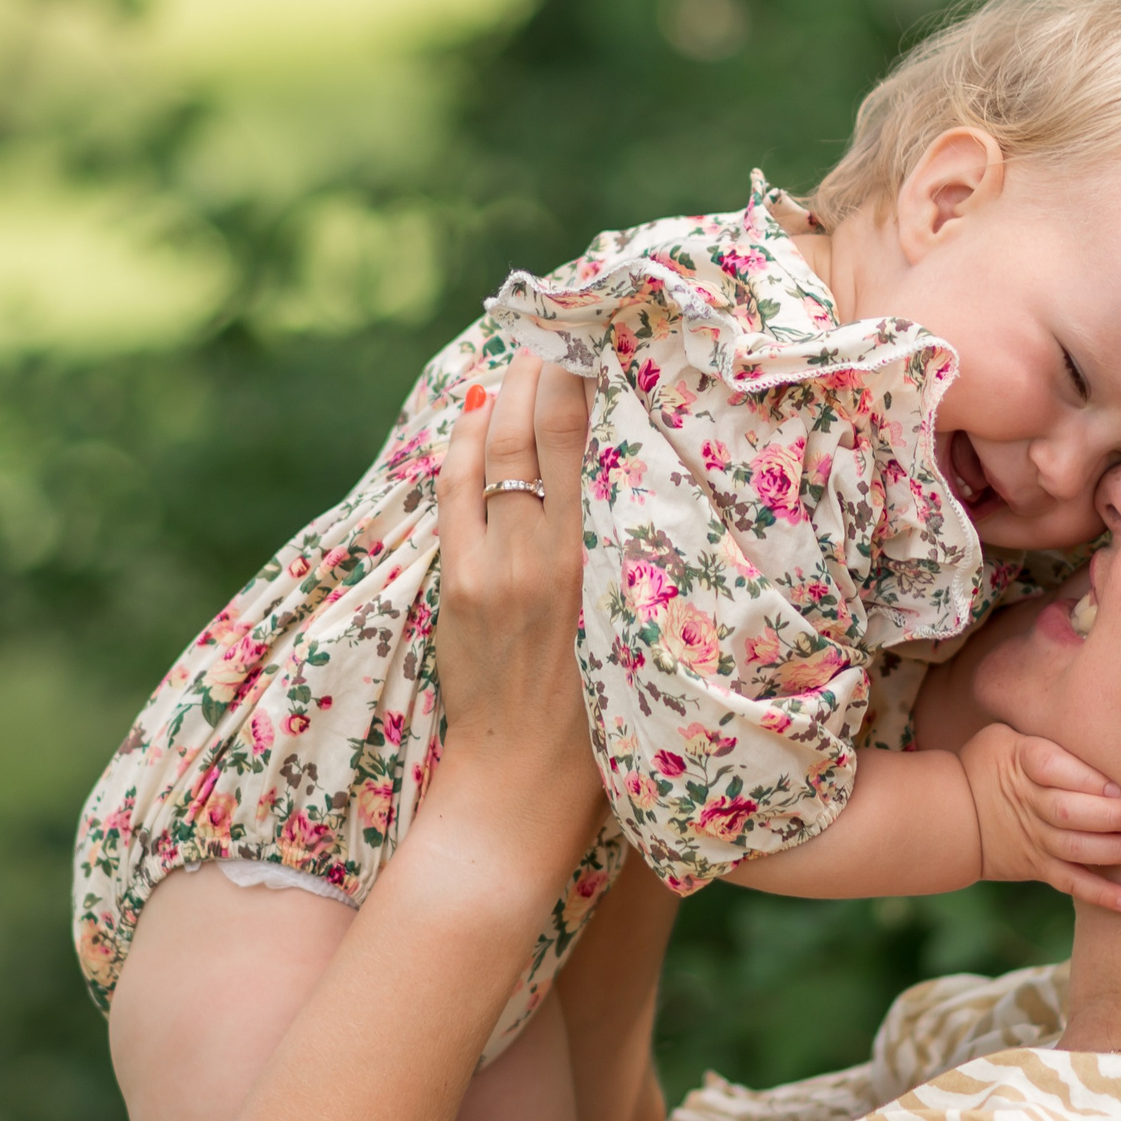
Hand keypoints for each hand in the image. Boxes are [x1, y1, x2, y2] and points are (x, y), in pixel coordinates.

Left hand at [426, 352, 605, 875]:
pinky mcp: (460, 583)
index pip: (608, 451)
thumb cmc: (608, 729)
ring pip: (502, 451)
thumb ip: (654, 568)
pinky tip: (475, 408)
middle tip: (571, 328)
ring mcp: (503, 566)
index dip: (606, 387)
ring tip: (528, 353)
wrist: (525, 791)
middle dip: (557, 372)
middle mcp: (561, 555)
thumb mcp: (652, 638)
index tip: (618, 343)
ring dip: (510, 393)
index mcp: (618, 566)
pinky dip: (463, 441)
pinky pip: (456, 489)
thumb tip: (664, 500)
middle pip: (552, 434)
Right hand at [960, 723, 1120, 912]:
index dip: (1085, 778)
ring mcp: (1034, 838)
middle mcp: (1028, 802)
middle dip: (1109, 816)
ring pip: (1074, 849)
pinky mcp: (1038, 867)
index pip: (1051, 767)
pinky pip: (1071, 883)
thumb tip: (1097, 711)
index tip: (1118, 786)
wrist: (954, 815)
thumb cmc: (993, 763)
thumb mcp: (1006, 736)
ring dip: (1113, 852)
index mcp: (1021, 761)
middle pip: (1066, 811)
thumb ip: (1044, 731)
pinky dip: (1101, 894)